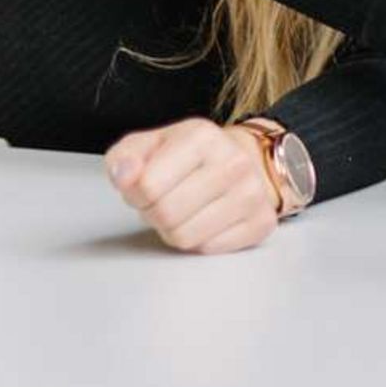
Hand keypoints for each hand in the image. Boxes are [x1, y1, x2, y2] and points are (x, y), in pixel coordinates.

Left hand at [104, 118, 282, 253]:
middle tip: (164, 201)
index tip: (146, 186)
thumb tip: (124, 176)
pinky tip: (206, 220)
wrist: (244, 160)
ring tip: (184, 211)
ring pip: (185, 238)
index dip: (136, 193)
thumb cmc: (189, 158)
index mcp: (202, 137)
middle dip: (154, 214)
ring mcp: (253, 194)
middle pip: (165, 215)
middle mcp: (234, 163)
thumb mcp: (149, 146)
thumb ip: (124, 158)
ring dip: (174, 230)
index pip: (147, 186)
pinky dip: (200, 240)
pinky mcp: (261, 222)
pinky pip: (209, 249)